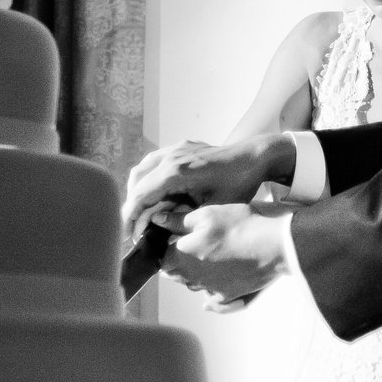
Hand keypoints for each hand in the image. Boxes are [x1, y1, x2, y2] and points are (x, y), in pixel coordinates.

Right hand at [122, 134, 295, 239]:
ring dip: (138, 191)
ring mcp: (175, 149)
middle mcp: (171, 157)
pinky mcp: (180, 147)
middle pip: (137, 182)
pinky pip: (154, 161)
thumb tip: (159, 230)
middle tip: (134, 228)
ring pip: (142, 169)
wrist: (253, 158)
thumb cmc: (238, 184)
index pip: (141, 195)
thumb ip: (183, 218)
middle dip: (132, 206)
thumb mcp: (212, 209)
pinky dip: (148, 177)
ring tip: (141, 213)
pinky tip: (154, 193)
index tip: (127, 234)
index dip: (130, 217)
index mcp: (177, 172)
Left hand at [160, 203, 289, 304]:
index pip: (159, 259)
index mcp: (182, 257)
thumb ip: (177, 221)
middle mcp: (193, 278)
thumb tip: (157, 221)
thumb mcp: (206, 214)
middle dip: (177, 262)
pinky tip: (214, 290)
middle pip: (175, 274)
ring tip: (207, 259)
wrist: (275, 244)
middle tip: (187, 247)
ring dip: (195, 275)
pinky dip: (211, 296)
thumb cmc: (241, 226)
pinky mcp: (229, 296)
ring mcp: (211, 290)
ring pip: (194, 285)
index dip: (162, 248)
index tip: (168, 241)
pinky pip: (214, 302)